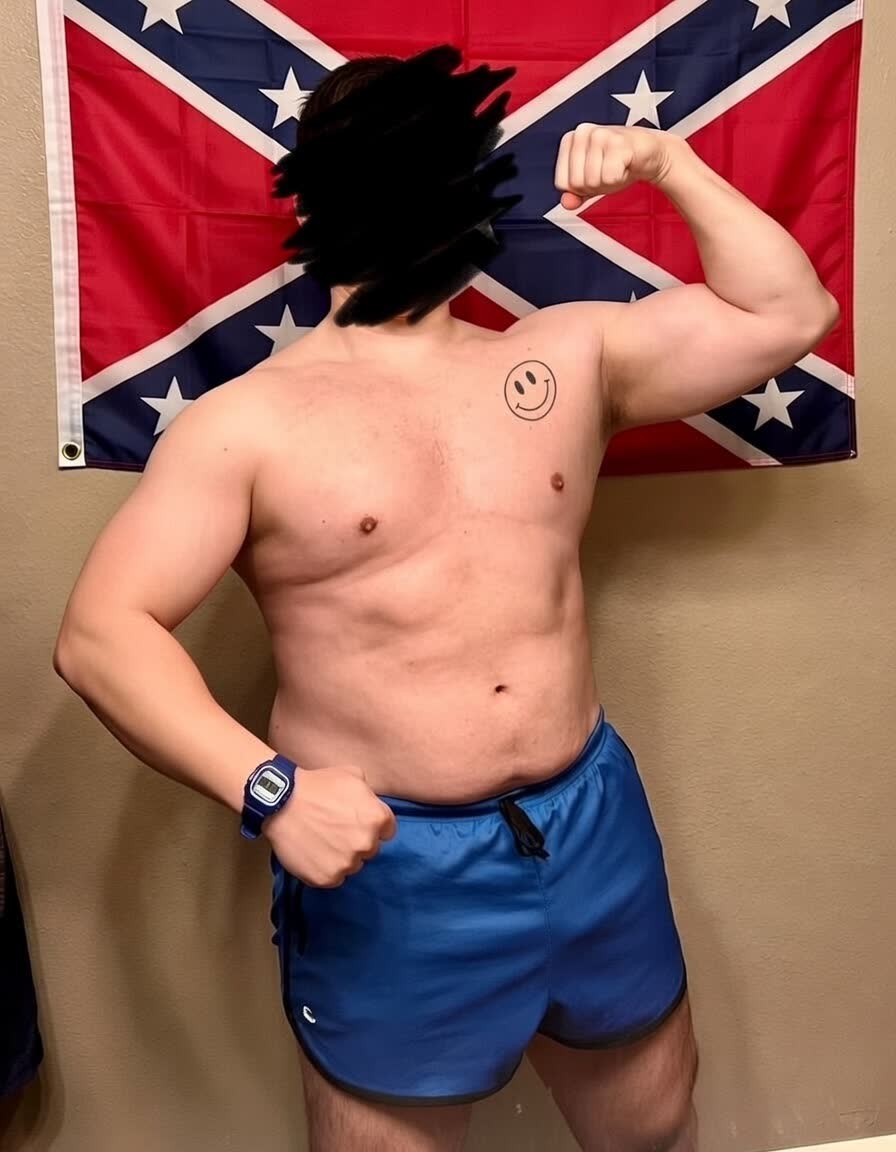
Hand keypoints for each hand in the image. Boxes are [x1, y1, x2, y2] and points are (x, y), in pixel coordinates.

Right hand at [264, 764, 396, 886]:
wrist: (282, 802)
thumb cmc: (317, 784)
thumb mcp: (352, 775)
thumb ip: (369, 794)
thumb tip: (370, 804)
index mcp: (377, 819)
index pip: (387, 831)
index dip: (371, 825)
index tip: (356, 822)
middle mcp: (366, 844)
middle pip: (370, 849)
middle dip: (357, 841)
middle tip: (336, 830)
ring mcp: (347, 863)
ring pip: (352, 865)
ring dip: (342, 857)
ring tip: (322, 841)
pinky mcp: (327, 878)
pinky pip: (333, 878)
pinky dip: (326, 868)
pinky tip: (313, 853)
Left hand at [554, 123, 677, 209]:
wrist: (649, 151)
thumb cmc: (618, 162)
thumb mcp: (591, 181)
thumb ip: (576, 194)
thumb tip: (566, 203)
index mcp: (570, 140)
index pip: (562, 183)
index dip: (580, 188)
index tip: (595, 174)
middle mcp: (581, 133)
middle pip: (576, 183)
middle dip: (595, 186)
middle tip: (609, 171)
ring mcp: (599, 135)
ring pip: (593, 181)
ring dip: (609, 182)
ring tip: (617, 166)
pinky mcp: (617, 142)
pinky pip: (610, 178)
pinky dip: (620, 178)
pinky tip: (626, 165)